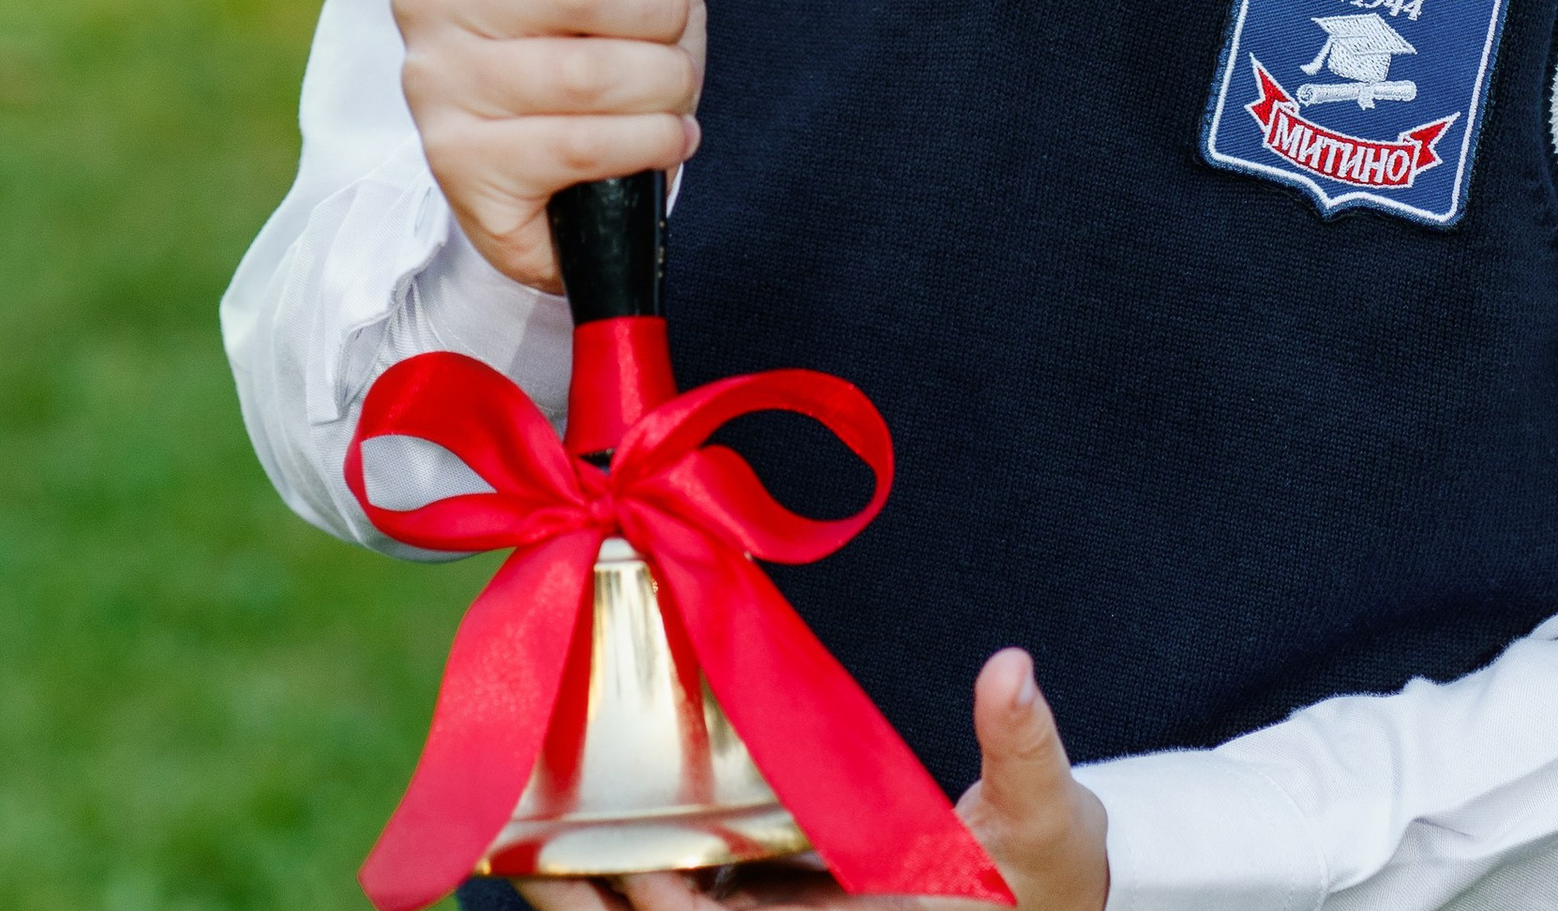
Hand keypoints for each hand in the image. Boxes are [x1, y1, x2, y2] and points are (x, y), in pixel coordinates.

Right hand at [394, 0, 705, 291]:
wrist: (591, 159)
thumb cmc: (615, 25)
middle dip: (662, 14)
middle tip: (668, 32)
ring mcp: (434, 84)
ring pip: (587, 76)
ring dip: (665, 84)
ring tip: (668, 86)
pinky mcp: (459, 164)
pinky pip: (582, 147)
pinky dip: (652, 141)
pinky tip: (664, 136)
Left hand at [525, 648, 1107, 910]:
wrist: (1049, 904)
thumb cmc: (1047, 885)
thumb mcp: (1047, 822)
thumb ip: (1024, 750)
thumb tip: (1010, 670)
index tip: (560, 861)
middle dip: (579, 893)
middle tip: (508, 825)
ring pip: (663, 906)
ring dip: (595, 875)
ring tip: (524, 809)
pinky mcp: (779, 890)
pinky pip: (692, 879)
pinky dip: (640, 851)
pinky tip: (596, 799)